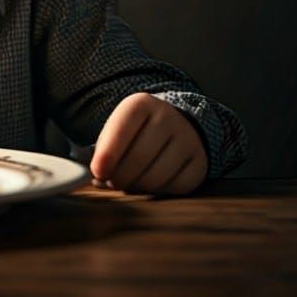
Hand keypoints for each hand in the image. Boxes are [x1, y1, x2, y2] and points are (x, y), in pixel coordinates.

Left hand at [90, 93, 208, 195]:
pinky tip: (151, 182)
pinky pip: (176, 188)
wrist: (175, 125)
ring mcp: (188, 139)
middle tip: (110, 181)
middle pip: (138, 158)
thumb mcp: (116, 129)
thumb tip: (96, 175)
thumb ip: (102, 149)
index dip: (107, 154)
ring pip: (156, 177)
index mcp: (141, 104)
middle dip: (118, 177)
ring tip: (128, 182)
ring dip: (137, 187)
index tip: (97, 172)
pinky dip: (159, 192)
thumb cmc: (136, 132)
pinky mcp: (200, 162)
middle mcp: (168, 117)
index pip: (122, 128)